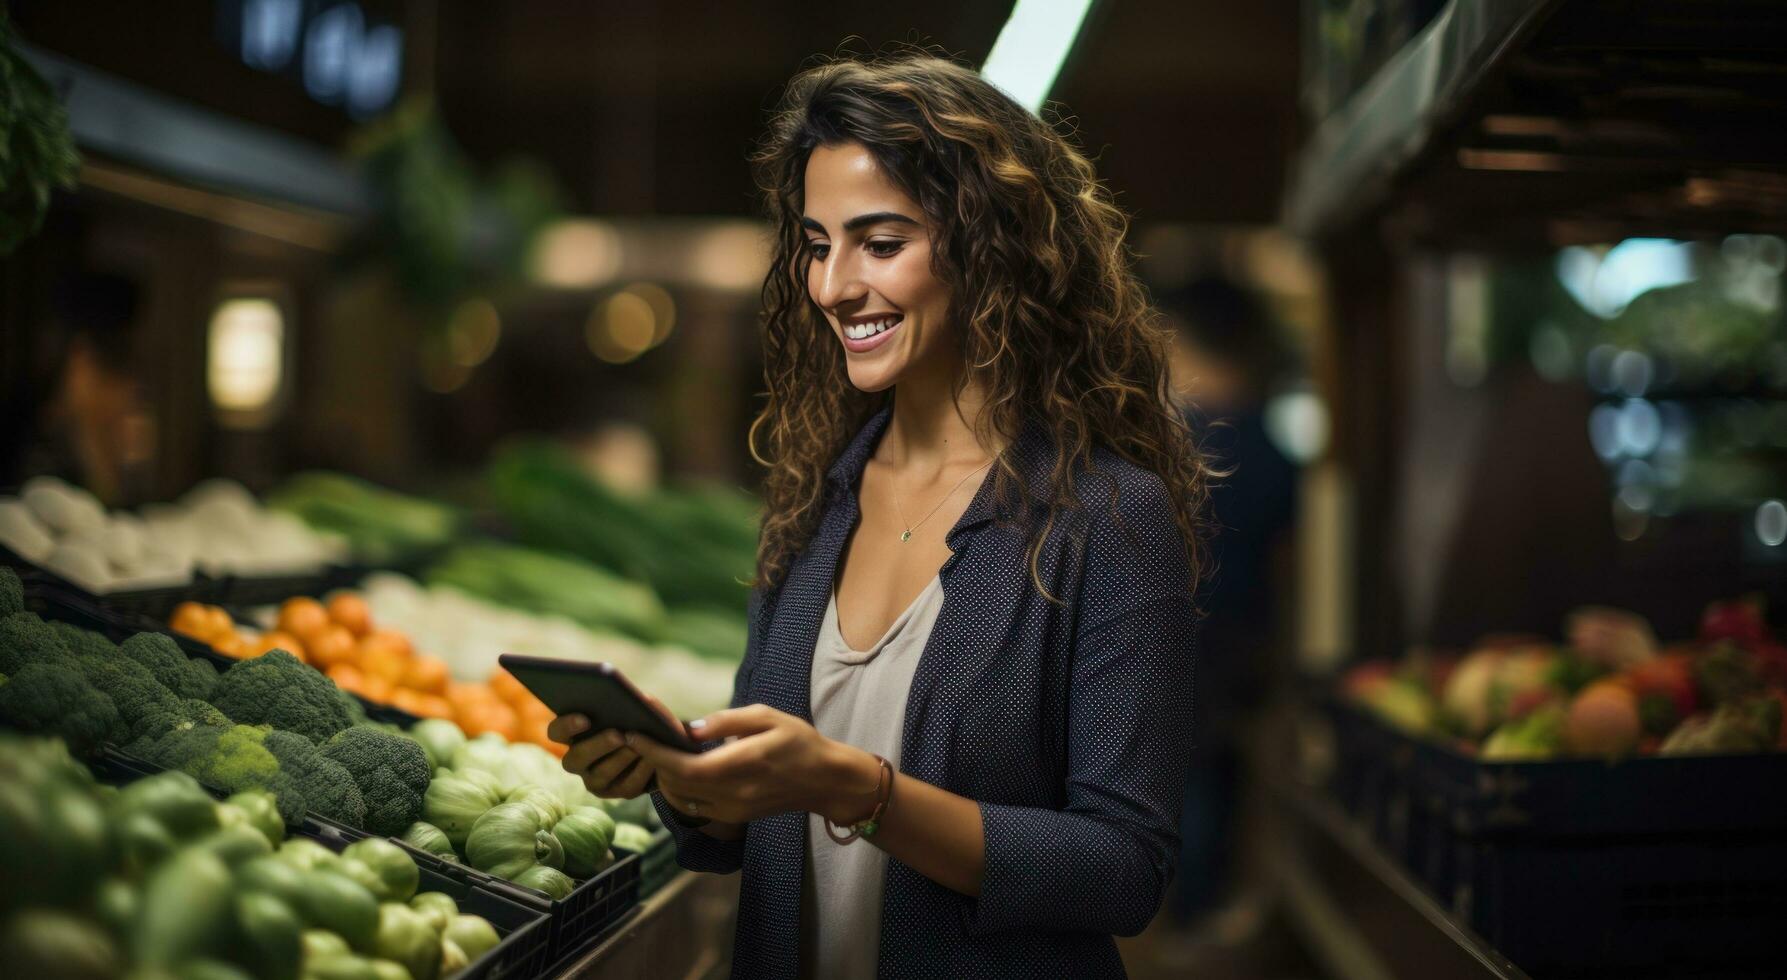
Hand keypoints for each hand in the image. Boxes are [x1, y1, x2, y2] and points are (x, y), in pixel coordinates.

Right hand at [550, 693, 683, 798]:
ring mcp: (594, 780)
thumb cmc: (639, 720)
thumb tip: (641, 699)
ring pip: (599, 775)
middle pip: (574, 759)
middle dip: (597, 746)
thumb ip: (634, 702)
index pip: (556, 732)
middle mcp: (577, 760)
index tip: (586, 719)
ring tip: (637, 747)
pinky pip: (626, 787)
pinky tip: (651, 760)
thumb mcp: (637, 708)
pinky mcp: (616, 792)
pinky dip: (640, 772)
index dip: (566, 726)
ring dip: (619, 760)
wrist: (661, 748)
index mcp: (573, 735)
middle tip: (618, 735)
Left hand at [626, 703, 880, 824]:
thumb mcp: (767, 717)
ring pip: (679, 799)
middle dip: (652, 760)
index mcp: (741, 766)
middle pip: (675, 784)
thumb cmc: (799, 742)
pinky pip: (692, 807)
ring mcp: (731, 811)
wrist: (824, 780)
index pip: (684, 766)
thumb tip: (690, 729)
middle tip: (639, 736)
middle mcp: (733, 794)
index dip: (654, 752)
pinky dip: (676, 789)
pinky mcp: (732, 817)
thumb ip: (726, 722)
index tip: (634, 733)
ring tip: (654, 751)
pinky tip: (675, 769)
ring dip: (661, 776)